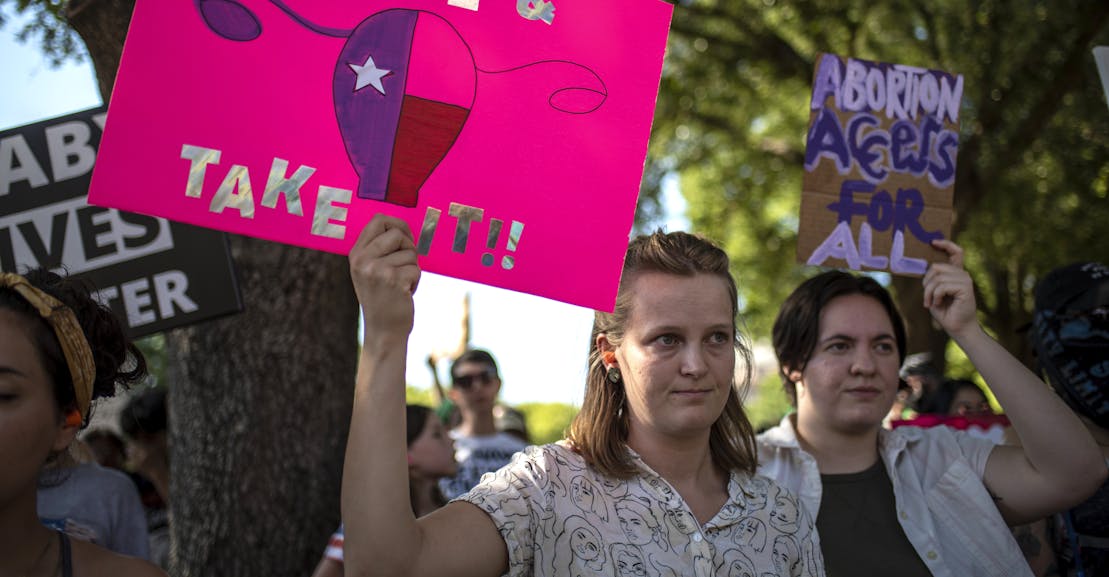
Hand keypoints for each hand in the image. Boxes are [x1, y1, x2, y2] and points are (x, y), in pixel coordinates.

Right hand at [349, 214, 420, 338]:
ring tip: (401, 284)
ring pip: (410, 253)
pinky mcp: (394, 280)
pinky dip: (416, 281)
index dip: (397, 224)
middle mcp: (363, 260)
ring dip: (412, 268)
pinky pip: (416, 268)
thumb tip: (400, 225)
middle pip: (397, 233)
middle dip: (408, 246)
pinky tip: (405, 293)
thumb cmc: (382, 299)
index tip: (405, 236)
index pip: (378, 220)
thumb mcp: (369, 271)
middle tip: (405, 264)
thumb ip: (378, 249)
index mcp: (356, 254)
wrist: (383, 331)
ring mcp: (377, 270)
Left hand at [923, 239, 977, 336]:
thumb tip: (927, 267)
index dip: (945, 244)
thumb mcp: (934, 292)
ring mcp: (966, 279)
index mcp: (956, 273)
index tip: (932, 242)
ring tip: (932, 303)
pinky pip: (942, 286)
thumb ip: (933, 279)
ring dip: (929, 292)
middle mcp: (962, 274)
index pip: (955, 252)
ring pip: (937, 277)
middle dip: (926, 283)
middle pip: (936, 267)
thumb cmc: (945, 312)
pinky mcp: (966, 286)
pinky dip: (935, 296)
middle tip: (927, 298)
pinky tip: (939, 304)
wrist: (957, 328)